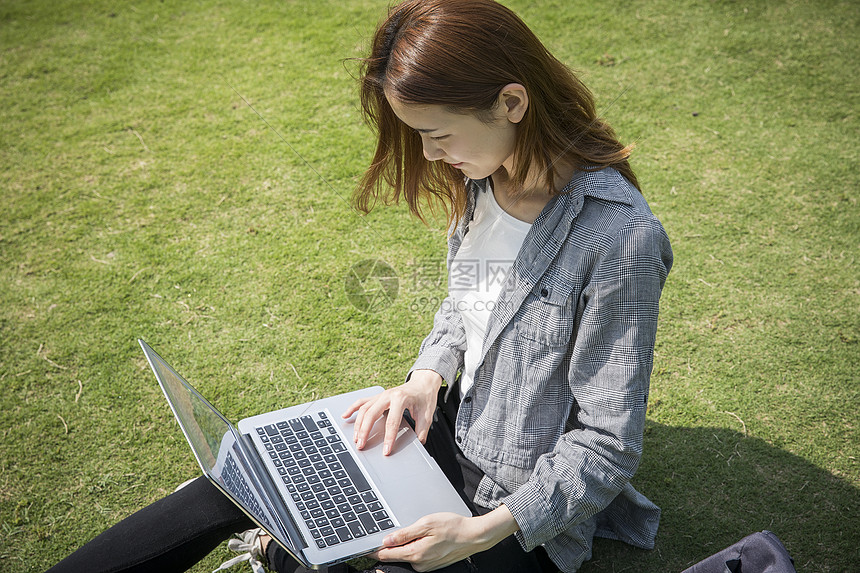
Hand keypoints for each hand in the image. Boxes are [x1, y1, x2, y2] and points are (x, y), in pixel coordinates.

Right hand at [342, 370, 441, 454]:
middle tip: (361, 445)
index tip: (386, 451)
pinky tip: (345, 416)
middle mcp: (388, 395)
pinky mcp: (378, 396)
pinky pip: (362, 401)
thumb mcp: (427, 415)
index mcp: (401, 399)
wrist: (423, 383)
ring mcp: (381, 395)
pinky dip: (352, 408)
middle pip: (372, 414)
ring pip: (364, 409)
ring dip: (358, 424)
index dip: (389, 438)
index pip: (392, 422)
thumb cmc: (424, 398)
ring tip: (356, 439)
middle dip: (365, 431)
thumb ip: (422, 430)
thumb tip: (418, 444)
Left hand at [370, 507, 519, 571]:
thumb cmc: (453, 527)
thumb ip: (404, 534)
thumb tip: (386, 540)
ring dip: (402, 547)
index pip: (386, 555)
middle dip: (387, 547)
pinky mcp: (431, 565)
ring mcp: (425, 566)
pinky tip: (421, 538)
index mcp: (415, 554)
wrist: (474, 536)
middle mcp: (419, 564)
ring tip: (410, 532)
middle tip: (384, 534)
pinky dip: (413, 549)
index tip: (364, 546)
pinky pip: (415, 558)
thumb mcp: (426, 524)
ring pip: (405, 557)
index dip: (374, 550)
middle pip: (394, 557)